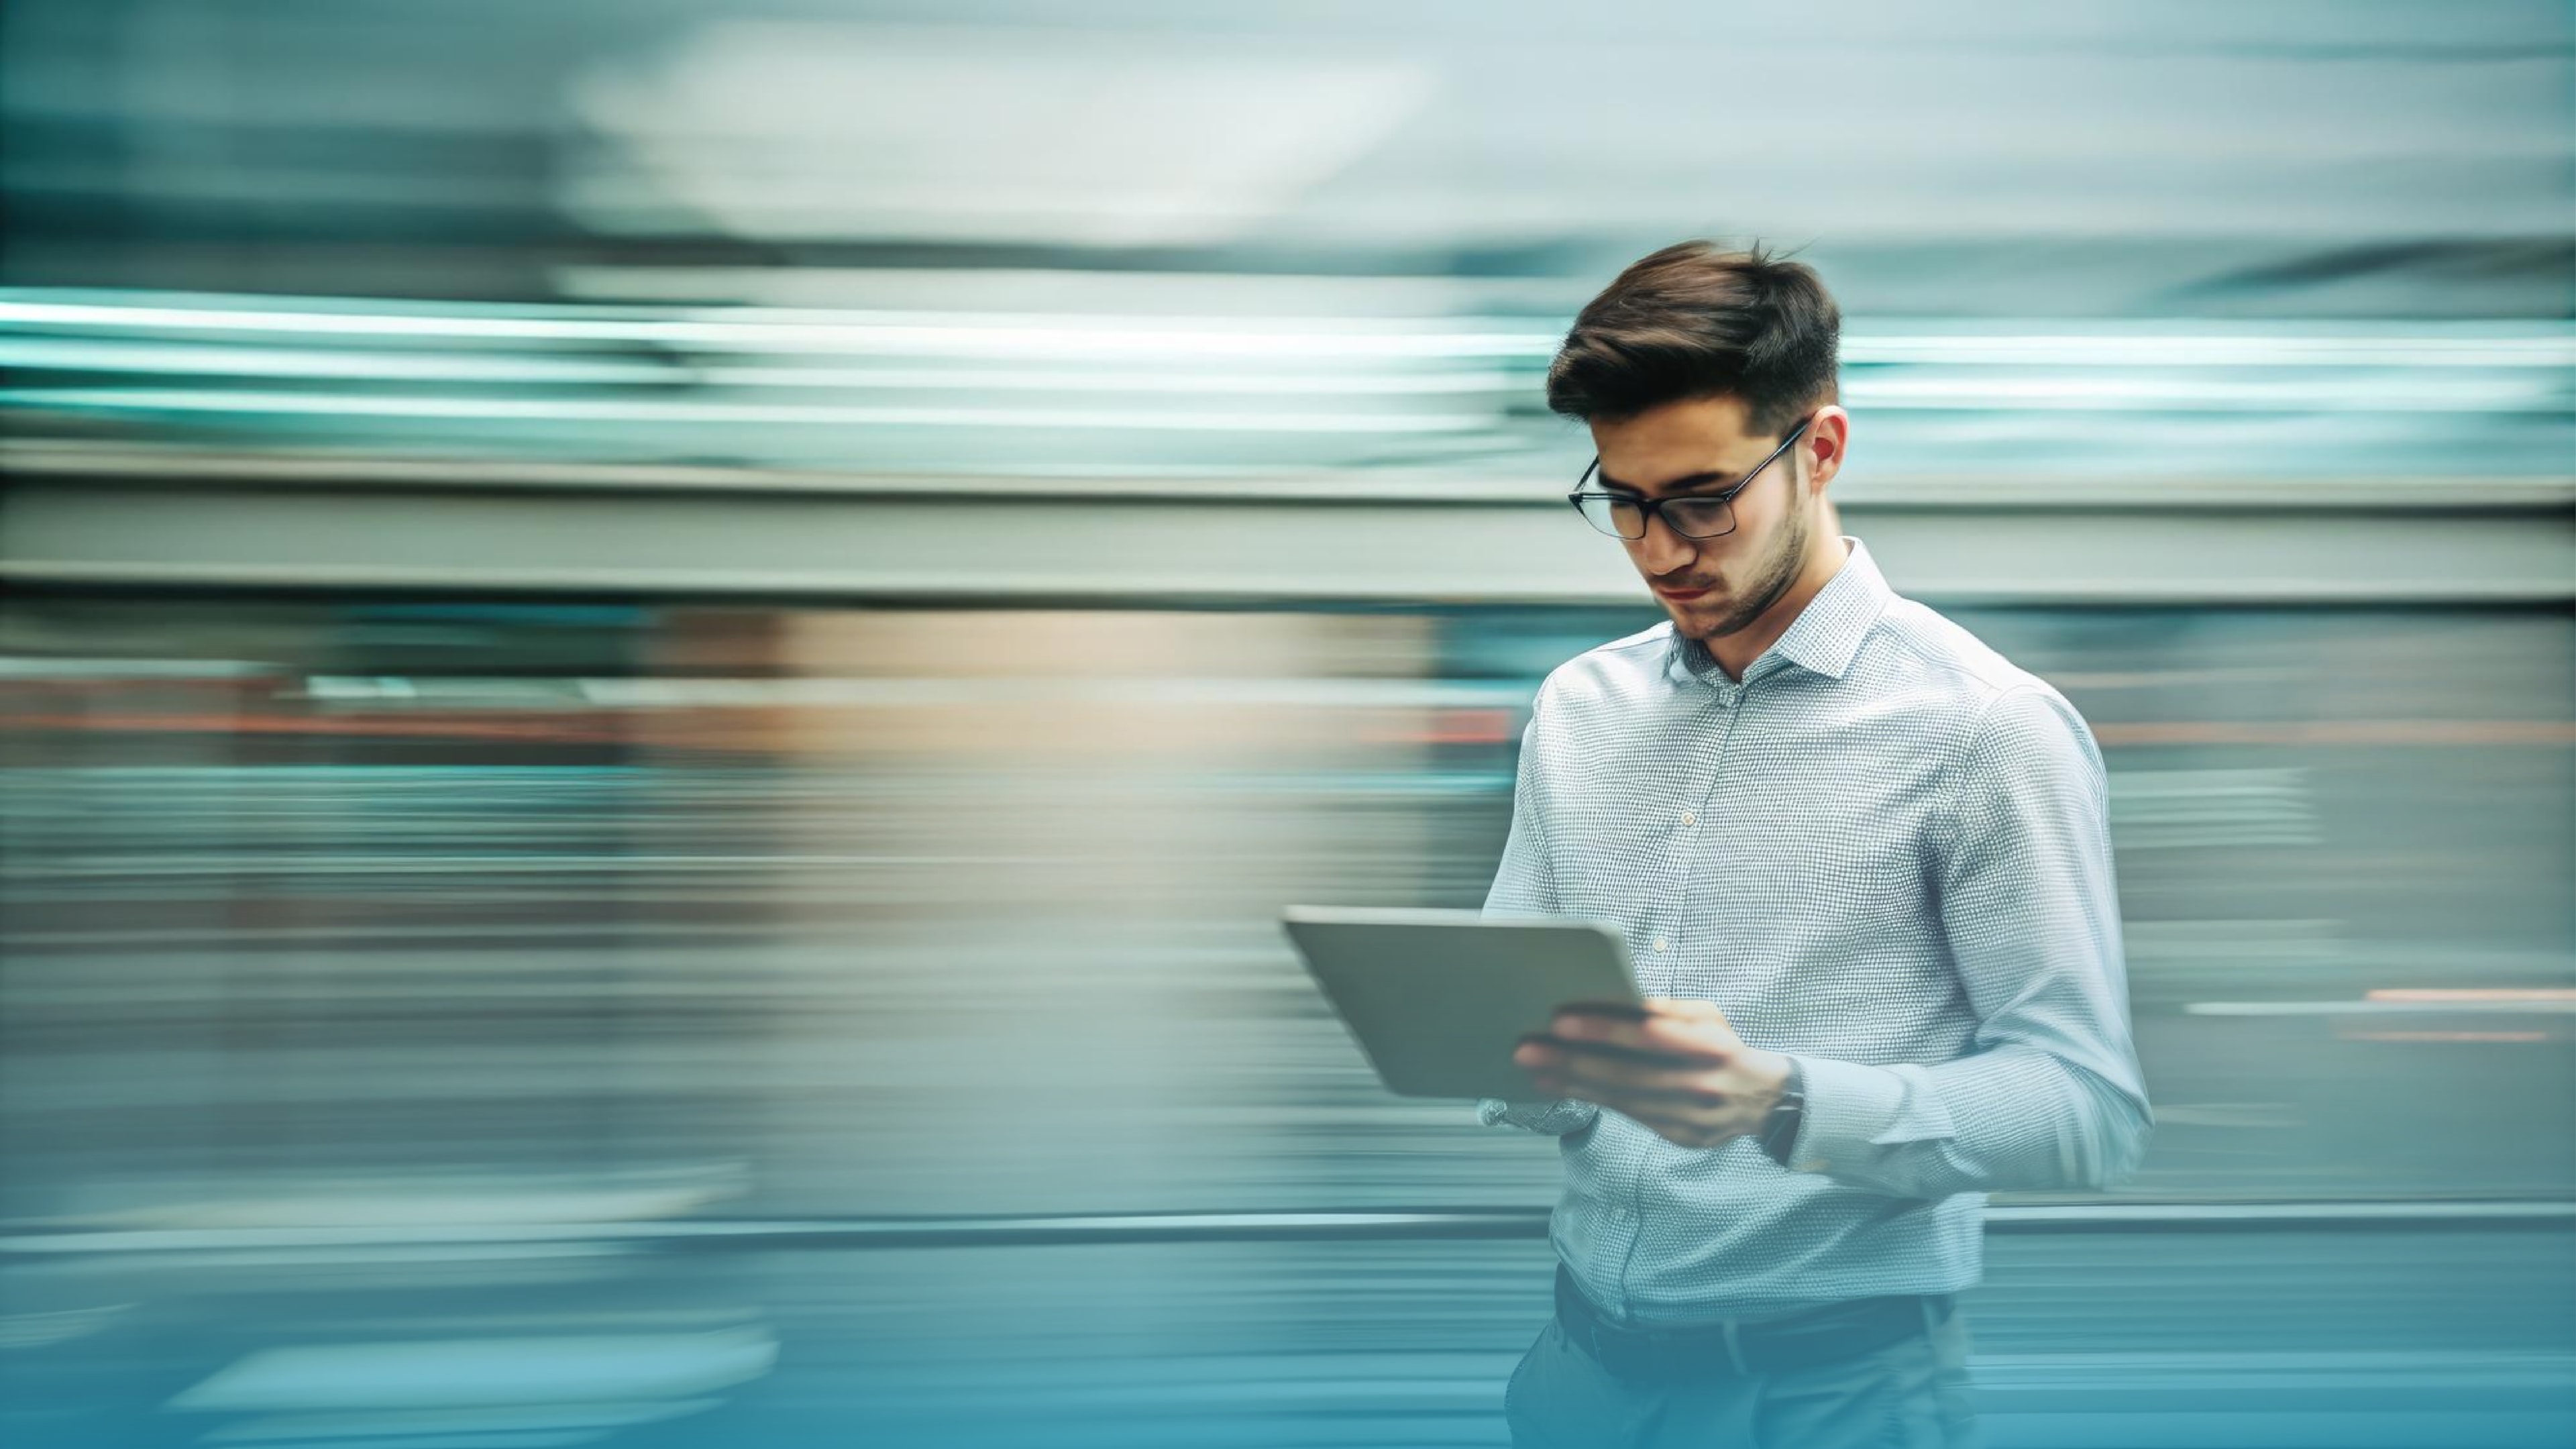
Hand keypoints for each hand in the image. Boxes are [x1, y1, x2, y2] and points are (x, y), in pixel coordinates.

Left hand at [1512, 997, 1790, 1149]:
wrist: (1762, 1101)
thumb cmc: (1724, 1047)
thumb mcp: (1708, 1017)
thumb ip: (1666, 1010)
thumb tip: (1617, 999)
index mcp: (1711, 1046)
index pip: (1649, 1036)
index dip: (1603, 1030)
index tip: (1560, 1021)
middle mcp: (1701, 1085)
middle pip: (1626, 1074)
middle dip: (1572, 1062)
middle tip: (1527, 1051)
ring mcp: (1690, 1117)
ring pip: (1621, 1100)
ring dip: (1572, 1085)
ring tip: (1535, 1071)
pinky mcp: (1678, 1137)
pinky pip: (1628, 1116)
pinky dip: (1592, 1102)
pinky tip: (1562, 1089)